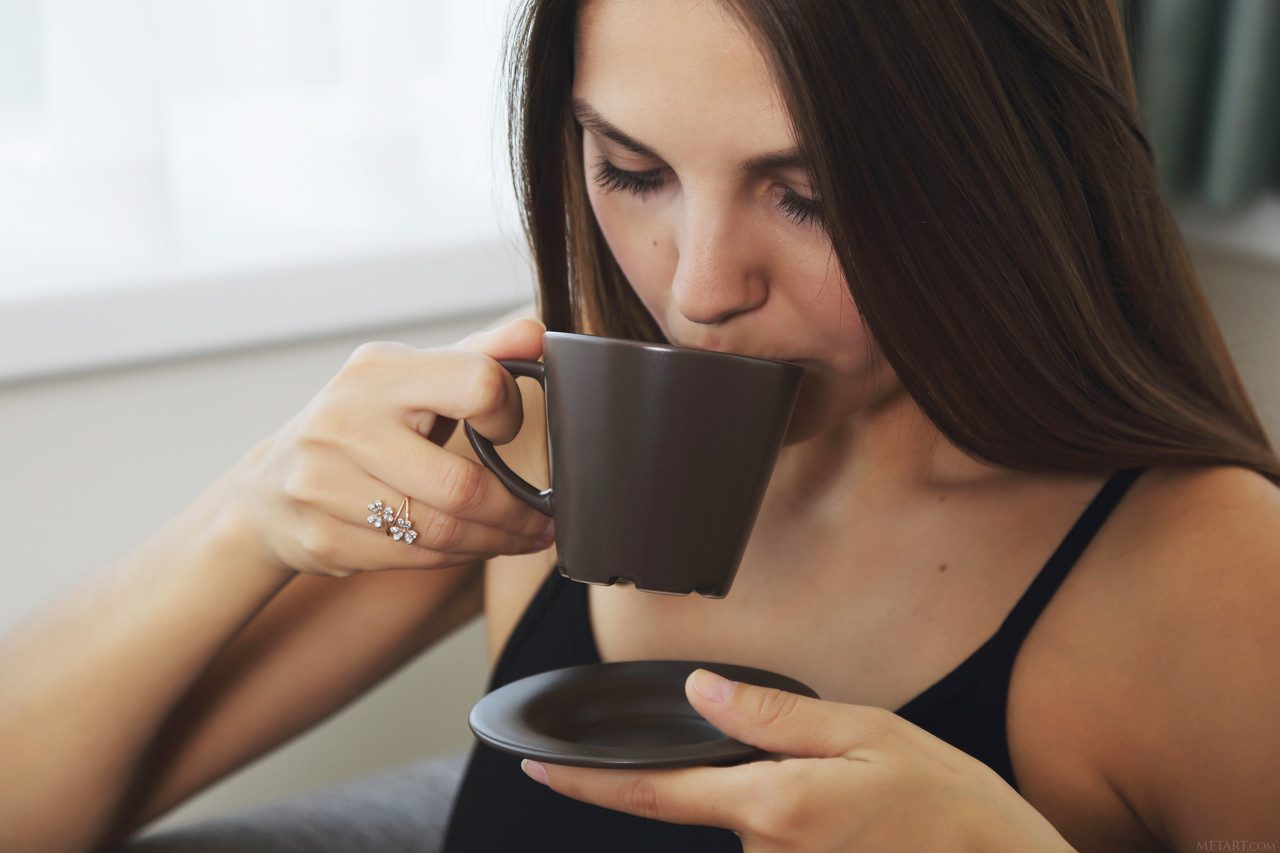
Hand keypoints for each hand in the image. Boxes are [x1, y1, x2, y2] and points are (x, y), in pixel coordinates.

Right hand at [230, 317, 554, 576]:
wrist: (269, 487)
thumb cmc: (360, 423)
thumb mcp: (409, 377)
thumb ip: (479, 356)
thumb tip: (538, 332)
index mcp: (377, 372)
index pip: (476, 385)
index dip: (508, 412)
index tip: (510, 430)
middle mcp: (345, 424)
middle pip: (460, 485)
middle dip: (514, 511)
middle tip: (541, 519)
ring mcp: (326, 485)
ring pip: (441, 532)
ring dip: (495, 541)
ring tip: (521, 537)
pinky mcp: (325, 539)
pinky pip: (415, 558)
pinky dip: (457, 557)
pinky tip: (475, 548)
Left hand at [525, 669, 1074, 851]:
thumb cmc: (951, 807)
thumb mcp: (868, 732)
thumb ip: (774, 717)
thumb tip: (702, 693)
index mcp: (774, 806)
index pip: (655, 792)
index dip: (587, 783)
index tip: (536, 768)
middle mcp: (766, 851)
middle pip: (712, 795)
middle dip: (741, 763)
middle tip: (835, 760)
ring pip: (751, 816)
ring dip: (783, 791)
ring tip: (863, 791)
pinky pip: (778, 836)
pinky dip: (800, 813)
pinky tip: (859, 813)